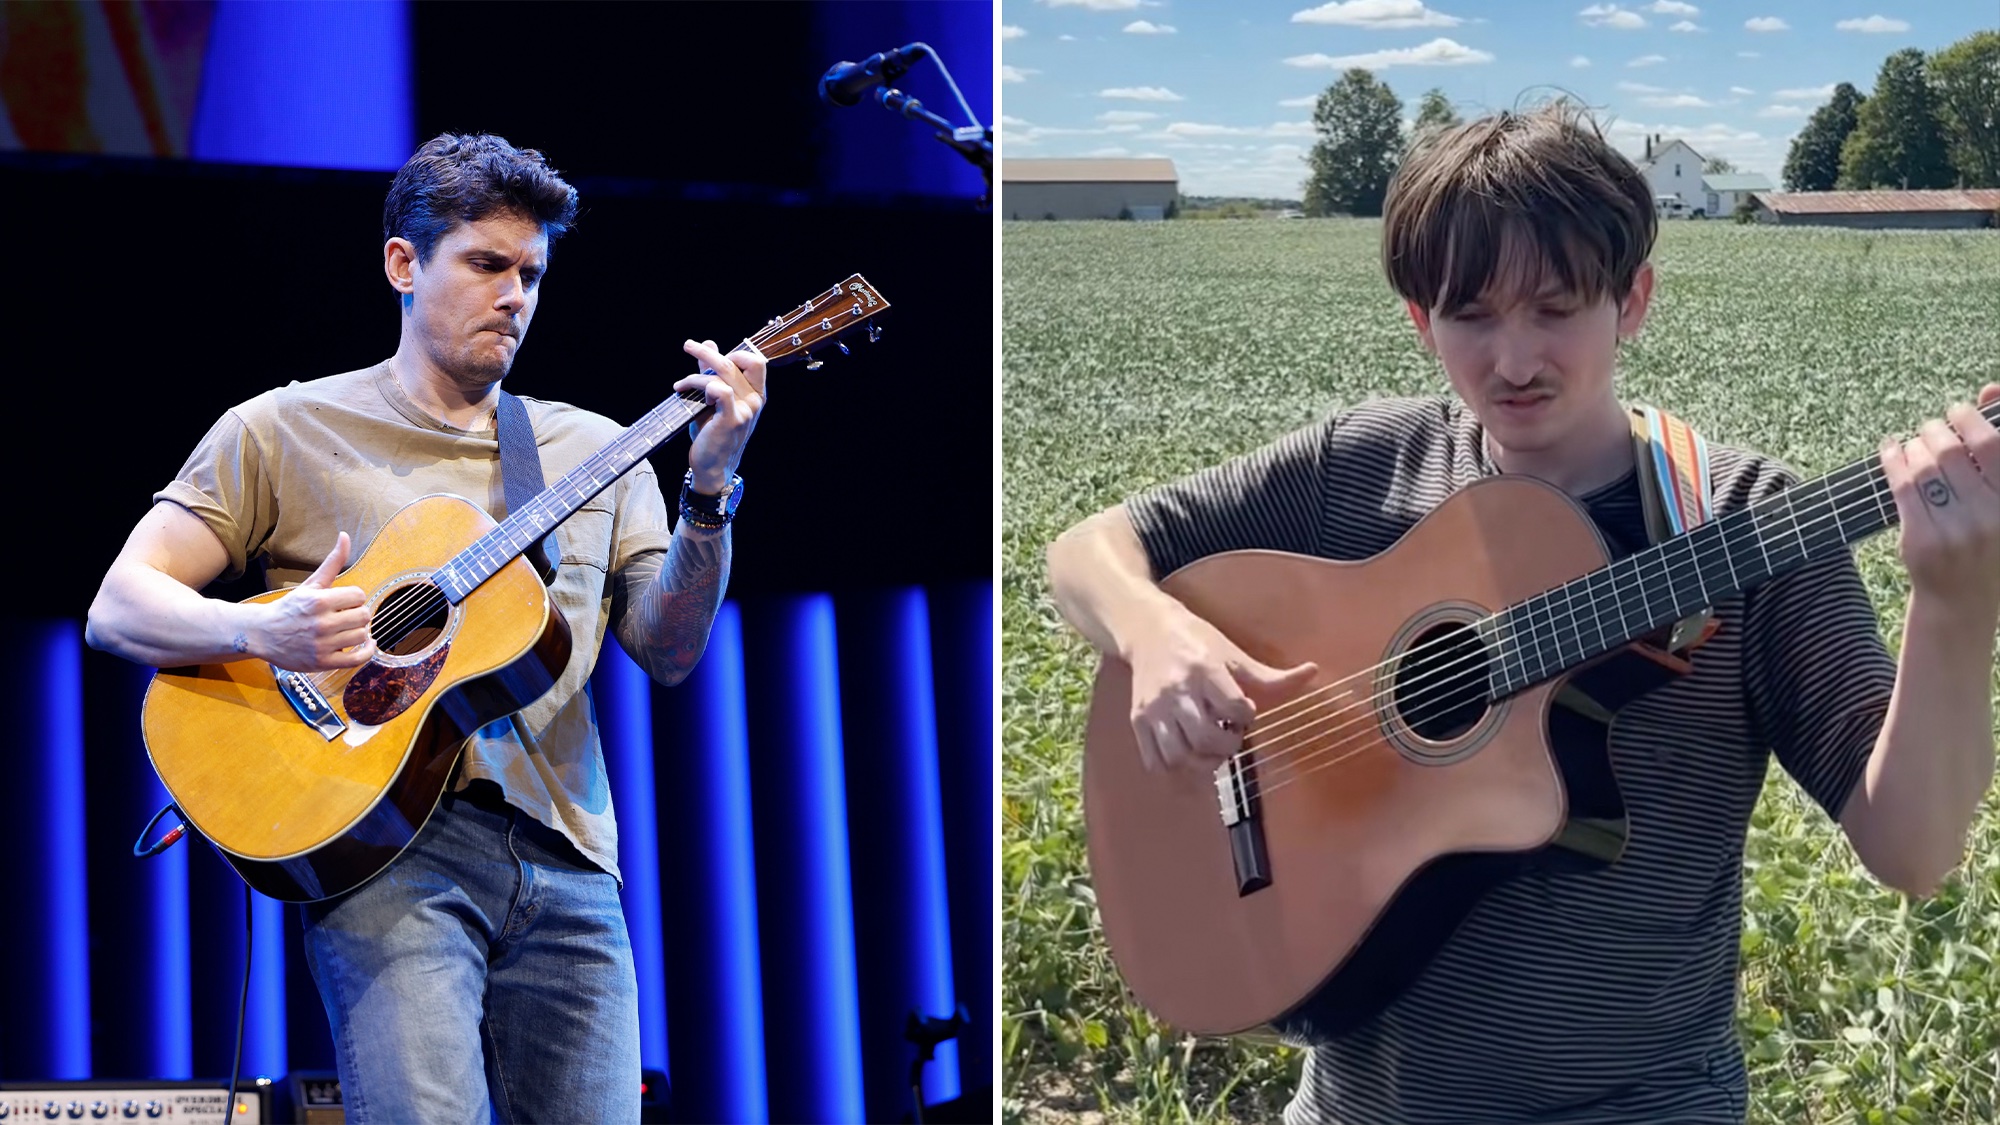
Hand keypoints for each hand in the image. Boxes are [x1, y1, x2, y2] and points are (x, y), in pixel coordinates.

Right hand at [254, 532, 375, 670]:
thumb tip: (345, 535)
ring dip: (359, 632)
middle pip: (364, 616)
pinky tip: (365, 644)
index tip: (345, 602)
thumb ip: (332, 562)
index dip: (354, 598)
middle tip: (346, 615)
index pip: (359, 596)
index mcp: (318, 601)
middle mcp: (321, 624)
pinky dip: (367, 651)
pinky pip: (357, 659)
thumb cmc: (290, 607)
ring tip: (347, 629)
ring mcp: (322, 645)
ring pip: (362, 635)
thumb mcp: (311, 584)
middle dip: (358, 614)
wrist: (262, 634)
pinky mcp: (323, 662)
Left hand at [677, 338, 766, 492]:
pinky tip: (686, 393)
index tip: (712, 357)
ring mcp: (746, 411)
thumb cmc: (712, 433)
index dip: (734, 353)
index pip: (755, 361)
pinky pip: (718, 390)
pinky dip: (700, 385)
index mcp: (755, 394)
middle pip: (736, 361)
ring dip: (696, 374)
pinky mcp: (732, 420)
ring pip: (722, 373)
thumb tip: (709, 343)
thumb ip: (711, 372)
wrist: (712, 466)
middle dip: (707, 351)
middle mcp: (755, 401)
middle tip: (688, 346)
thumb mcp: (712, 399)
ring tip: (681, 384)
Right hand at [1125, 606, 1317, 773]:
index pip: (1235, 708)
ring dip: (1202, 763)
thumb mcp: (1233, 653)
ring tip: (1210, 750)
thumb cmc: (1196, 641)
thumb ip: (1270, 675)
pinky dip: (1174, 770)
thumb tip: (1313, 672)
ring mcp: (1154, 709)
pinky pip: (1155, 761)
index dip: (1246, 716)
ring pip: (1179, 755)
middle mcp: (1177, 691)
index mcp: (1205, 671)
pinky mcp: (1138, 721)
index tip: (1244, 711)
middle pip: (1206, 737)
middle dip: (1227, 745)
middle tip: (1230, 736)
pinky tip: (1188, 758)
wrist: (1148, 630)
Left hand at [1880, 384, 1999, 616]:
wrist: (1962, 602)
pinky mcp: (1922, 539)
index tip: (1960, 410)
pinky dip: (1892, 459)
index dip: (1973, 418)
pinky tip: (1891, 449)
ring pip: (1924, 466)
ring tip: (1916, 442)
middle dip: (1937, 429)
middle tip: (1932, 427)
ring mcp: (1956, 530)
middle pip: (1953, 452)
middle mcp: (1991, 516)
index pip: (1994, 446)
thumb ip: (1999, 451)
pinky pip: (1901, 486)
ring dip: (1915, 444)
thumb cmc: (1988, 542)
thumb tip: (1989, 389)